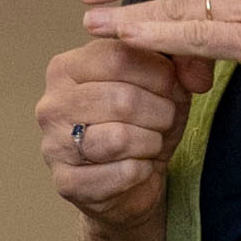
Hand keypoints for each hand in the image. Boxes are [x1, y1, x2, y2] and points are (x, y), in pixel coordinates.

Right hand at [37, 39, 193, 229]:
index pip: (118, 56)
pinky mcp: (67, 184)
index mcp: (66, 69)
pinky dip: (143, 171)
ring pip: (120, 138)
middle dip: (160, 112)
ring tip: (151, 142)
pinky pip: (123, 173)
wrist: (129, 182)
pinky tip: (138, 168)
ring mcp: (53, 146)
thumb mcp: (159, 82)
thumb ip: (172, 58)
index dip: (159, 73)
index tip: (173, 86)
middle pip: (121, 99)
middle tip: (165, 120)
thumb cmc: (141, 123)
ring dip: (151, 142)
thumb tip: (189, 56)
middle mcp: (51, 105)